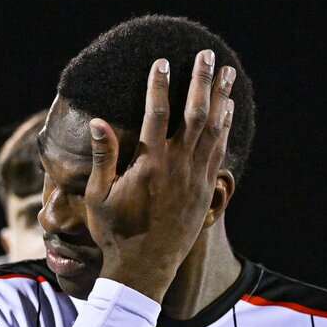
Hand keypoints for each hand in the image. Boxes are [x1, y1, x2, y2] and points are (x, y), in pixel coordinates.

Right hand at [84, 49, 235, 301]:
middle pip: (195, 114)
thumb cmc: (115, 234)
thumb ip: (102, 157)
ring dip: (221, 100)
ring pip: (213, 131)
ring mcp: (196, 180)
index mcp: (150, 165)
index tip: (162, 62)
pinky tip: (226, 111)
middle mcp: (178, 168)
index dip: (160, 85)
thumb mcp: (99, 197)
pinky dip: (224, 128)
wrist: (144, 271)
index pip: (157, 114)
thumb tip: (98, 121)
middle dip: (202, 82)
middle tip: (207, 56)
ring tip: (228, 75)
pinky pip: (219, 152)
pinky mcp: (205, 192)